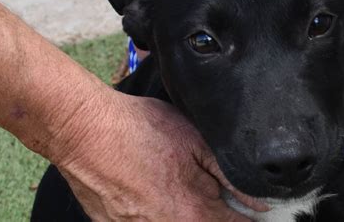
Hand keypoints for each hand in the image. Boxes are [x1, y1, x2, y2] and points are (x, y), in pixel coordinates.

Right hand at [53, 90, 266, 220]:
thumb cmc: (137, 130)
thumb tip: (258, 202)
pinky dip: (154, 211)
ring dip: (181, 211)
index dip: (247, 217)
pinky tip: (145, 188)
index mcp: (194, 215)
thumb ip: (229, 177)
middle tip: (193, 184)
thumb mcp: (194, 142)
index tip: (246, 207)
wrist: (84, 130)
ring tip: (167, 184)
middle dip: (210, 213)